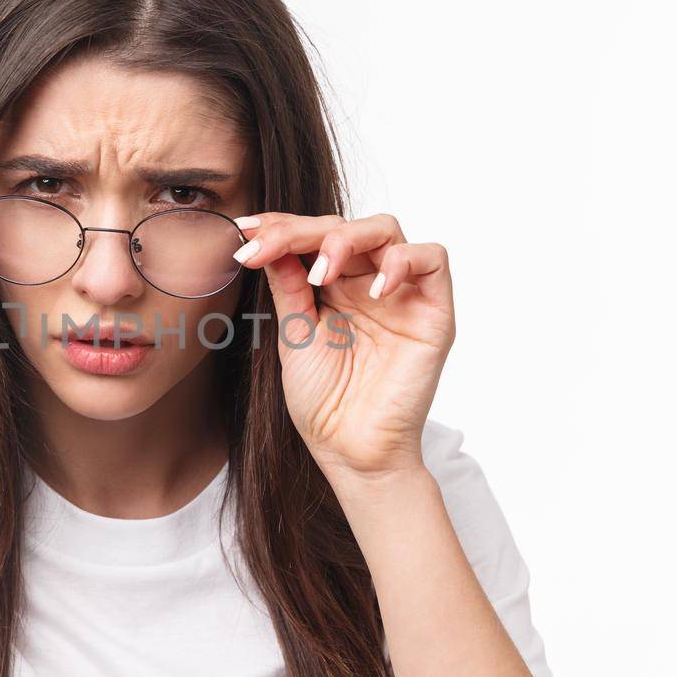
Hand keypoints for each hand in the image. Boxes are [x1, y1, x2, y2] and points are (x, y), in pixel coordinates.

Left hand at [233, 212, 454, 482]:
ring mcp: (402, 293)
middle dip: (300, 230)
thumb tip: (267, 238)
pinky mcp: (434, 311)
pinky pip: (433, 259)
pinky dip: (403, 261)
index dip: (280, 226)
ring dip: (347, 239)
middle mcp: (369, 282)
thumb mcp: (295, 334)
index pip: (313, 236)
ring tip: (320, 273)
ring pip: (386, 230)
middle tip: (265, 248)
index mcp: (335, 286)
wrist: (350, 450)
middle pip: (344, 225)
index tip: (243, 231)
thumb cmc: (323, 401)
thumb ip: (288, 286)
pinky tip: (373, 289)